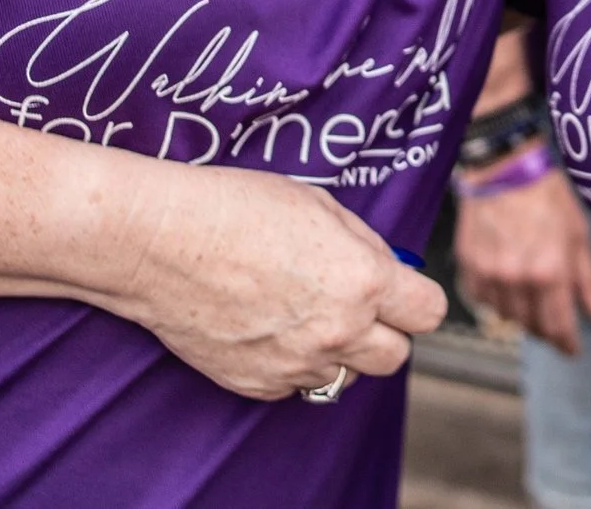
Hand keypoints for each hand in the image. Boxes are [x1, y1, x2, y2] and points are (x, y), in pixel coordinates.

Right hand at [97, 161, 445, 399]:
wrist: (161, 242)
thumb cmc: (236, 209)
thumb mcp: (320, 206)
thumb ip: (364, 245)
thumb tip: (388, 267)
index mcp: (362, 281)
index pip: (428, 312)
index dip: (417, 297)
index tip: (403, 289)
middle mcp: (337, 331)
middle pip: (395, 356)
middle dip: (384, 330)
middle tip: (356, 303)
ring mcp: (297, 363)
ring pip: (346, 376)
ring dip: (338, 350)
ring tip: (304, 312)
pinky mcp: (259, 384)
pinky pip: (297, 384)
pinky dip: (293, 363)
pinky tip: (268, 326)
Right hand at [453, 154, 590, 355]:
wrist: (503, 166)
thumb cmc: (545, 192)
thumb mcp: (578, 232)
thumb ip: (586, 277)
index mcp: (549, 271)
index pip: (558, 325)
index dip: (567, 343)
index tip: (572, 349)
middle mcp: (517, 278)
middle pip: (531, 325)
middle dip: (545, 331)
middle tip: (553, 326)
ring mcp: (489, 272)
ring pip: (505, 315)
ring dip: (520, 316)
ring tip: (531, 303)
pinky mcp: (468, 263)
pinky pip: (481, 298)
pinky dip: (494, 300)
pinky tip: (505, 289)